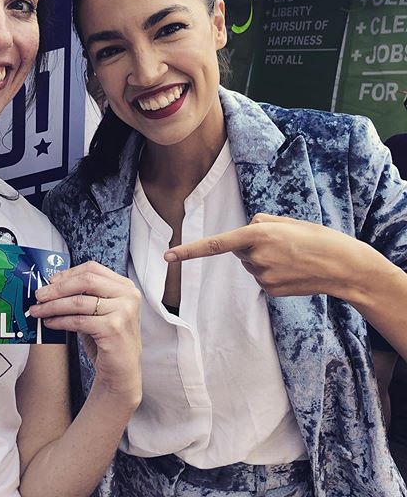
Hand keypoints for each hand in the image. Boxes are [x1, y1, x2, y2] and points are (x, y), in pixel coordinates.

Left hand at [30, 261, 141, 402]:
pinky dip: (60, 321)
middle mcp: (128, 295)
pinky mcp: (114, 328)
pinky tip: (50, 323)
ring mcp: (123, 311)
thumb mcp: (99, 311)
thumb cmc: (107, 339)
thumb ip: (85, 295)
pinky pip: (78, 321)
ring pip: (79, 302)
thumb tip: (51, 285)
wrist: (121, 371)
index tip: (50, 281)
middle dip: (58, 288)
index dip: (68, 273)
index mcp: (125, 286)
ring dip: (53, 306)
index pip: (92, 269)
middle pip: (86, 281)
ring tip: (38, 311)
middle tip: (39, 295)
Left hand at [164, 212, 388, 299]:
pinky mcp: (270, 290)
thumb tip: (244, 232)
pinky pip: (262, 278)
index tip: (168, 256)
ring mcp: (263, 276)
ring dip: (264, 259)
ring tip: (291, 256)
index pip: (215, 244)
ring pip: (251, 265)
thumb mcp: (286, 221)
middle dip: (253, 245)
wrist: (343, 266)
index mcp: (257, 234)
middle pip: (239, 250)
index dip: (189, 251)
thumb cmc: (316, 238)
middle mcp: (256, 257)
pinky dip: (273, 273)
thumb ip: (259, 223)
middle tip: (283, 243)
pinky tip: (292, 270)